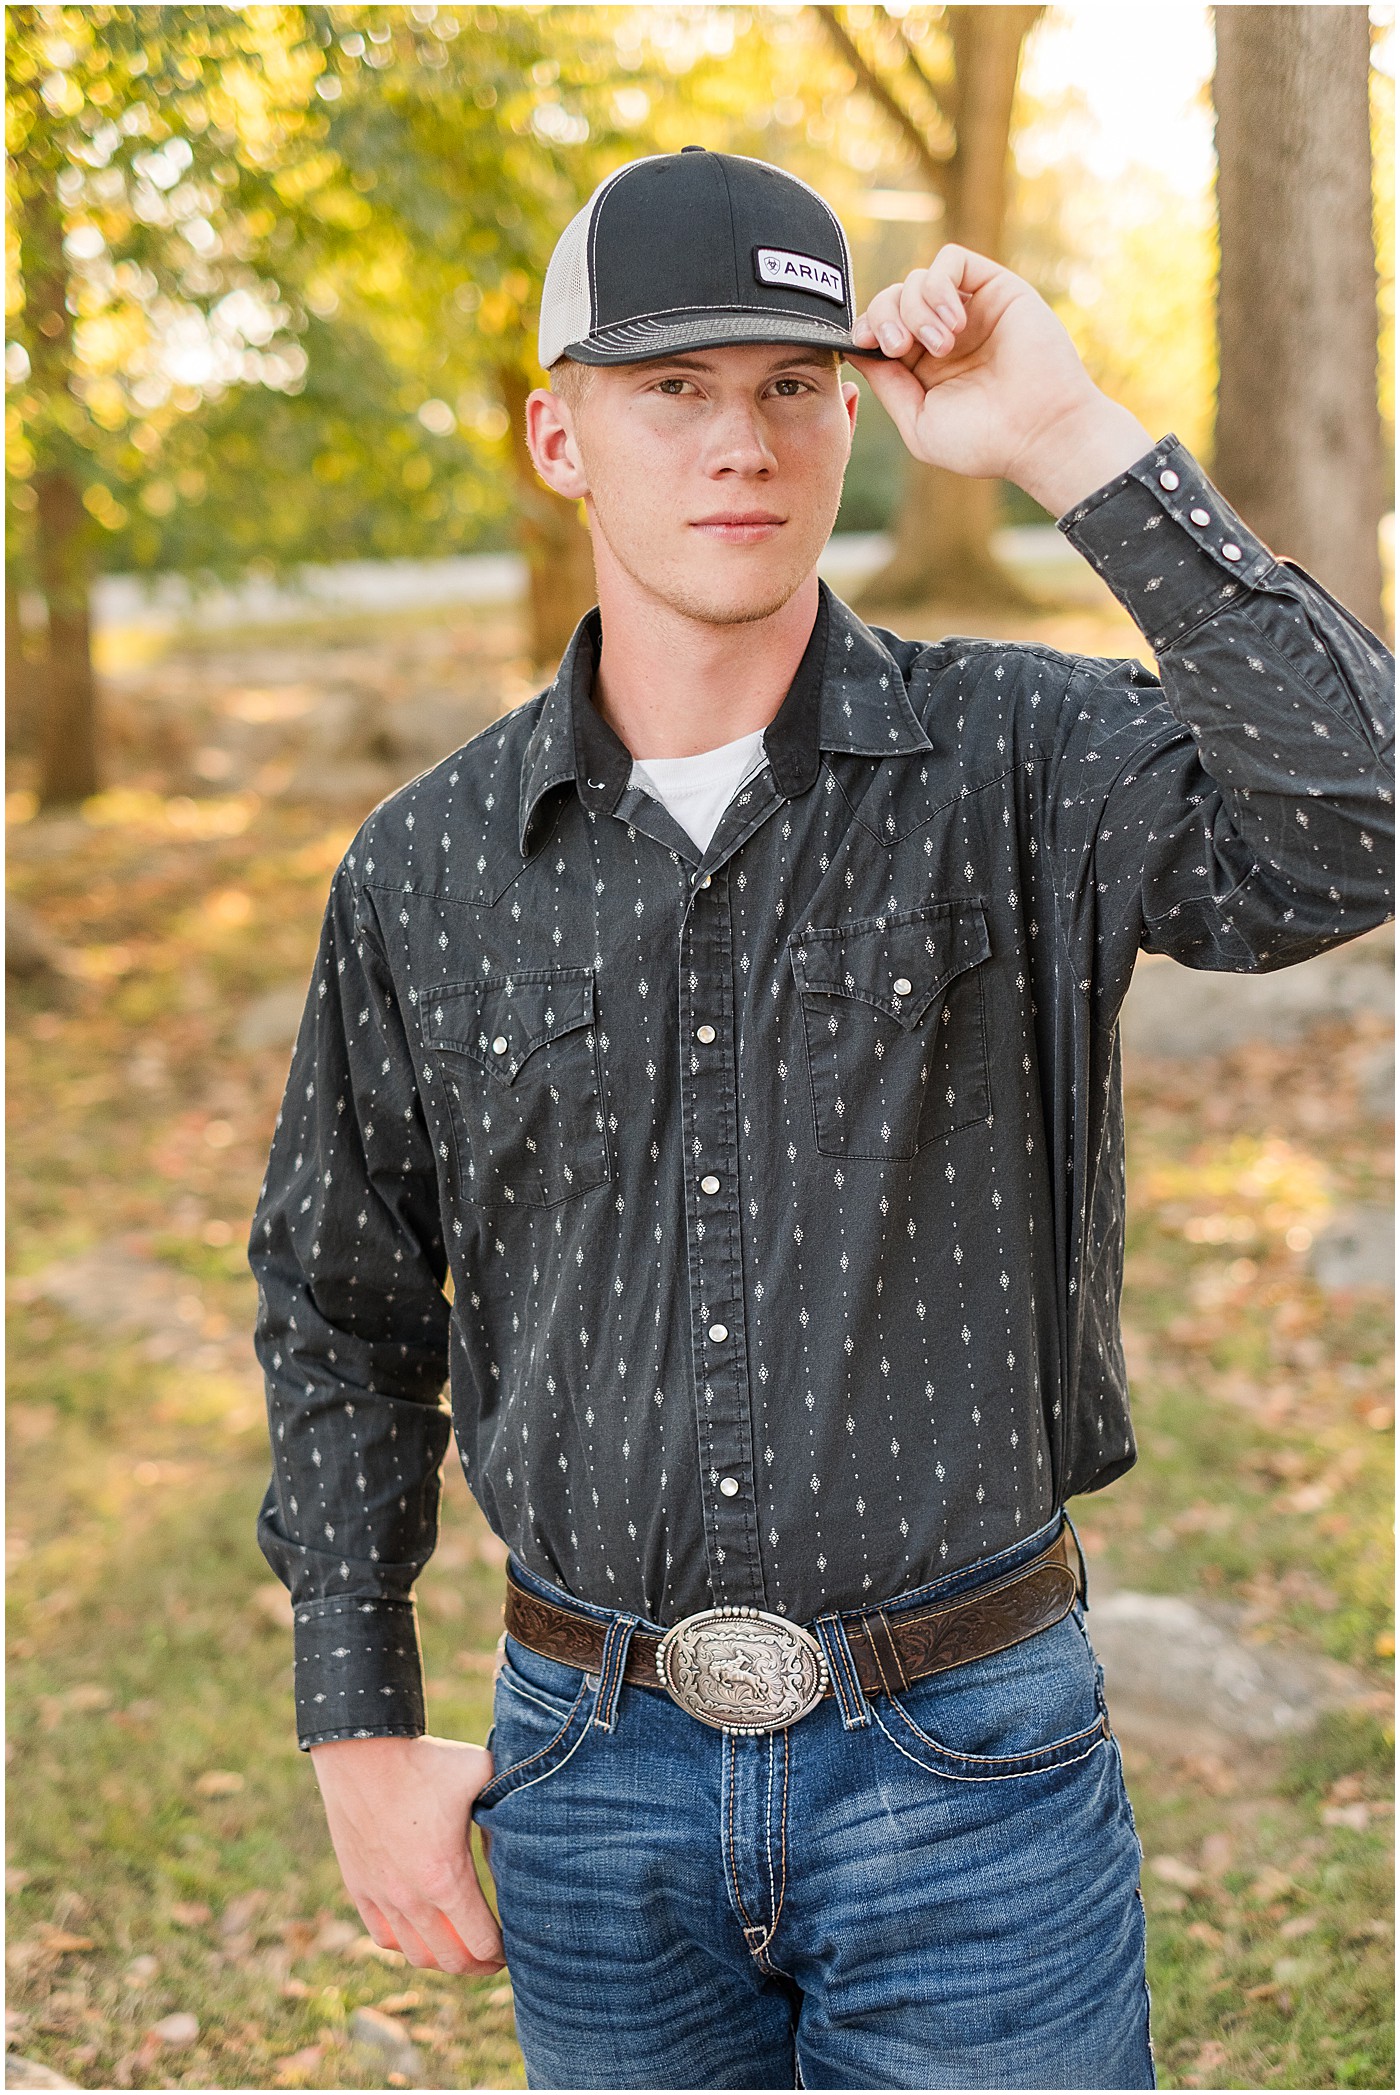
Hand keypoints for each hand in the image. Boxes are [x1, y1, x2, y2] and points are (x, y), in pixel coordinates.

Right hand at [309, 1733, 504, 1974]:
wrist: (364, 1751)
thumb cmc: (426, 1761)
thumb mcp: (481, 1772)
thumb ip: (506, 1798)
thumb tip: (525, 1813)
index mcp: (448, 1878)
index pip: (482, 1944)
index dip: (502, 1953)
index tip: (516, 1947)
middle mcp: (413, 1899)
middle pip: (451, 1961)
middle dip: (478, 1965)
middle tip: (493, 1957)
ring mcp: (383, 1897)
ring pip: (416, 1955)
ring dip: (443, 1959)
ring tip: (460, 1948)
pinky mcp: (360, 1888)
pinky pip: (384, 1937)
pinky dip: (405, 1944)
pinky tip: (420, 1932)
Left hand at [851, 244, 1152, 515]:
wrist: (1040, 433)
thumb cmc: (984, 440)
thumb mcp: (918, 422)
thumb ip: (888, 385)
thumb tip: (858, 350)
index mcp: (923, 366)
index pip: (880, 329)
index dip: (866, 328)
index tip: (868, 345)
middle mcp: (944, 333)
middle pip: (892, 299)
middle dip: (884, 316)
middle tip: (900, 346)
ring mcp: (970, 309)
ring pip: (916, 280)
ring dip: (916, 309)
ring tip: (942, 346)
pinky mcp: (995, 288)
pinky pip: (951, 261)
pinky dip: (940, 286)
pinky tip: (954, 323)